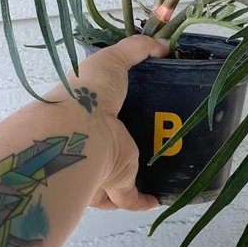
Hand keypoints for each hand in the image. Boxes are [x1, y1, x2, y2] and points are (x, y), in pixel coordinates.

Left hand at [67, 36, 168, 210]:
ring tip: (167, 162)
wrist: (80, 130)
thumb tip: (164, 47)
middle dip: (135, 143)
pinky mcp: (117, 184)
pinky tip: (160, 196)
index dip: (125, 108)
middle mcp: (96, 140)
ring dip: (137, 173)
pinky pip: (132, 198)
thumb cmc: (89, 92)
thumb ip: (136, 49)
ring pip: (121, 173)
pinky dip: (145, 200)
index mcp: (91, 110)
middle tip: (166, 135)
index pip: (109, 111)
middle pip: (117, 143)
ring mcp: (104, 164)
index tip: (149, 105)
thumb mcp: (113, 59)